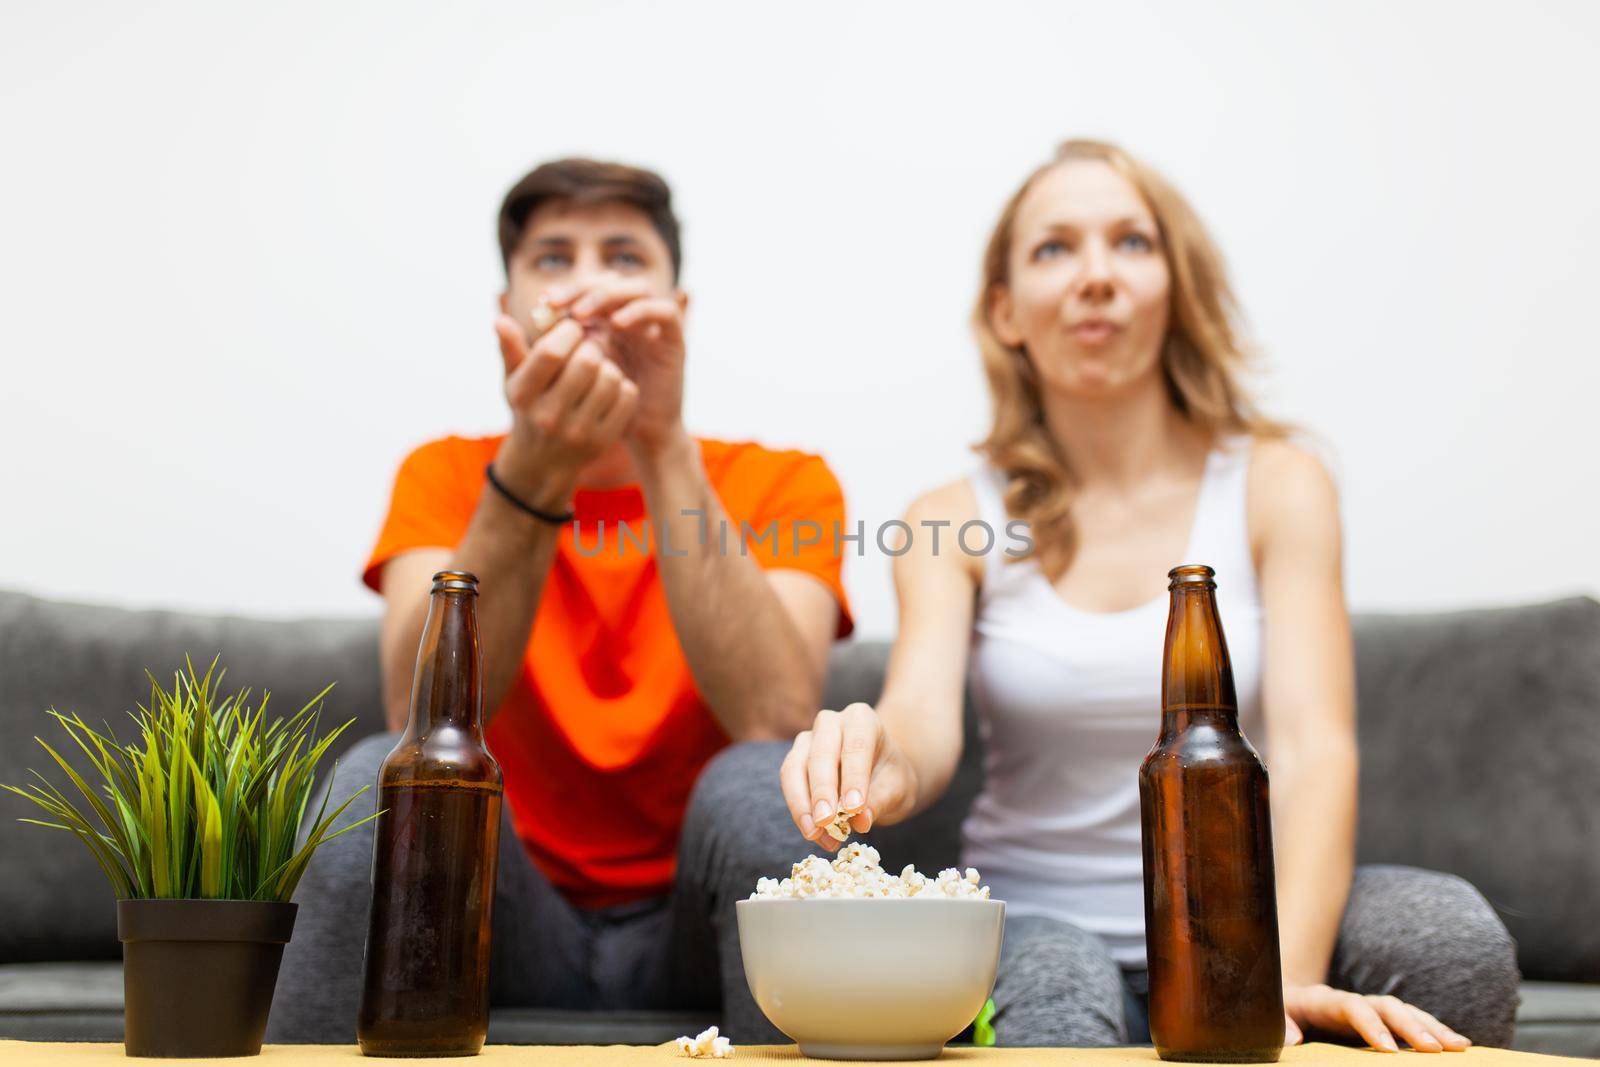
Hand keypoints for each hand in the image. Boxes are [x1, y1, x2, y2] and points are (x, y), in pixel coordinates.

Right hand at [491, 313, 637, 505]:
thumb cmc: (529, 407)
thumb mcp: (514, 381)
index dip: (568, 332)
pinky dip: (622, 385)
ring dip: (609, 365)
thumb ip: (510, 349)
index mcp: (523, 396)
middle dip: (592, 347)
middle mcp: (549, 417)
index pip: (551, 353)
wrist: (542, 462)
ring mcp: (578, 433)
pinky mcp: (603, 441)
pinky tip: (609, 388)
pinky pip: (626, 397)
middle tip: (590, 347)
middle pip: (586, 363)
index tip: (573, 329)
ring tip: (598, 369)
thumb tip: (500, 320)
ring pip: (611, 378)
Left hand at [547, 280, 685, 455]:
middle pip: (613, 280)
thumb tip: (500, 321)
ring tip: (583, 314)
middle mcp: (632, 316)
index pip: (590, 287)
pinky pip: (664, 311)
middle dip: (585, 288)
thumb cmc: (601, 405)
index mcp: (608, 319)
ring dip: (609, 296)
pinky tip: (617, 324)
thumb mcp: (566, 375)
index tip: (546, 303)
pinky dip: (641, 311)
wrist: (638, 433)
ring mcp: (655, 325)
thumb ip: (541, 349)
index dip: (568, 290)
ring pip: (639, 287)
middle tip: (561, 303)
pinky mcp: (674, 339)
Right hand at [779, 703, 918, 851]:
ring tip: (815, 834)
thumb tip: (860, 821)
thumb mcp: (897, 789)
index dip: (854, 777)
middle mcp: (831, 723)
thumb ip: (880, 801)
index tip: (854, 808)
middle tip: (826, 822)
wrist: (879, 775)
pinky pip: (789, 783)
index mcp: (862, 719)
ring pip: (795, 768)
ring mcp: (808, 739)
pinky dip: (799, 811)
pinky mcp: (794, 759)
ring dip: (802, 805)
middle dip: (822, 791)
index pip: (856, 746)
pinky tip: (814, 834)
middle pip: (821, 754)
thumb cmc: (890, 777)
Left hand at [1283, 983, 1470, 1052]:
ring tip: (1461, 1046)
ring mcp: (1370, 1010)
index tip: (1389, 1049)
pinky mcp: (1380, 1021)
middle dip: (1412, 1026)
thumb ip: (1283, 1026)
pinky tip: (1456, 1045)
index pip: (1353, 1008)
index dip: (1371, 1026)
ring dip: (1433, 1028)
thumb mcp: (1276, 1014)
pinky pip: (1410, 1023)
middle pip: (1387, 1007)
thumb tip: (1293, 1041)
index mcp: (1325, 1002)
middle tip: (1436, 1049)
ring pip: (1405, 1013)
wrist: (1286, 998)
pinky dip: (1432, 1031)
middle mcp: (1353, 1002)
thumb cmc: (1283, 1012)